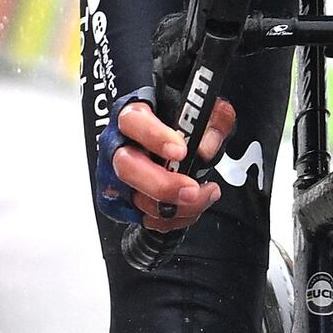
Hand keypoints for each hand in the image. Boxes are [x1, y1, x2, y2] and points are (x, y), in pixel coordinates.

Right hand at [107, 93, 238, 233]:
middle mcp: (120, 146)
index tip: (180, 150)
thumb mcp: (207, 111)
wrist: (179, 142)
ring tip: (202, 196)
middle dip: (162, 185)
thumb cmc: (185, 123)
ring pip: (135, 199)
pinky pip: (143, 219)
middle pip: (126, 167)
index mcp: (134, 116)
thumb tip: (205, 149)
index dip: (154, 136)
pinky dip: (170, 220)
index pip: (132, 121)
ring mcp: (119, 177)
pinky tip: (188, 209)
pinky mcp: (126, 203)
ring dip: (173, 207)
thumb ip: (213, 122)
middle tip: (191, 189)